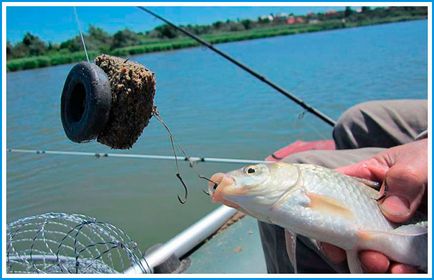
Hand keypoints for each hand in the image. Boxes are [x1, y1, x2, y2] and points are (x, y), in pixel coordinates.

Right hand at [323, 139, 427, 272]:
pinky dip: (396, 270)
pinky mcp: (406, 247)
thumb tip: (391, 210)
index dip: (323, 211)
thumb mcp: (417, 162)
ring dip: (370, 263)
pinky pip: (396, 262)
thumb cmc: (427, 160)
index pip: (333, 194)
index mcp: (363, 182)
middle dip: (350, 247)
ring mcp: (388, 230)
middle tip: (369, 255)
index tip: (328, 231)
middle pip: (347, 229)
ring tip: (384, 265)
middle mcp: (370, 209)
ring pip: (368, 251)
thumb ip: (403, 178)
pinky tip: (403, 269)